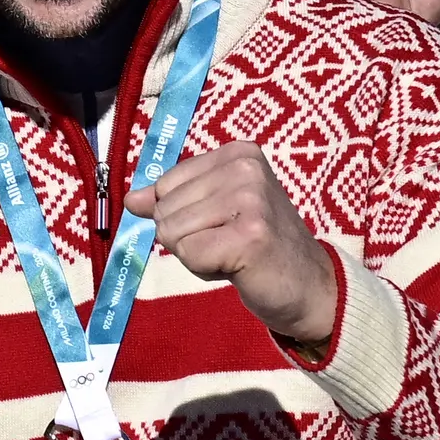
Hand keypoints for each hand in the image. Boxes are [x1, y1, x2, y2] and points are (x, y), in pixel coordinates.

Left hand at [128, 146, 340, 349]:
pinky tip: (238, 266)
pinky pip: (189, 254)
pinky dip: (205, 269)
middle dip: (188, 237)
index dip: (183, 215)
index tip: (223, 223)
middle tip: (229, 243)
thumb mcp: (211, 212)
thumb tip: (131, 199)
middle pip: (165, 208)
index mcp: (237, 153)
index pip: (165, 184)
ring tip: (234, 253)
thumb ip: (171, 201)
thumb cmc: (256, 247)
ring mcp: (250, 199)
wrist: (308, 286)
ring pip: (172, 232)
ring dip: (196, 254)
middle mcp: (245, 168)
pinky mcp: (250, 234)